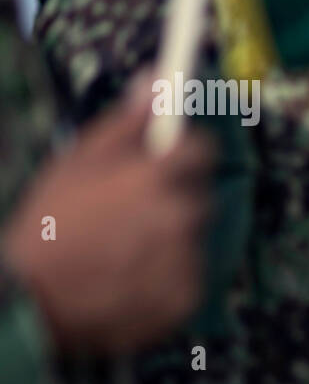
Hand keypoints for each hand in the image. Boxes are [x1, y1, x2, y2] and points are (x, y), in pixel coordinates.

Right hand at [1, 73, 214, 353]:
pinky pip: (188, 275)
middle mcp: (180, 216)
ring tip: (122, 249)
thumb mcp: (75, 163)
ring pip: (191, 236)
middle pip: (197, 194)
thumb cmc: (47, 226)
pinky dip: (168, 275)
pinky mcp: (188, 296)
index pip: (201, 149)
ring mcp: (187, 259)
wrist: (33, 303)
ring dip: (169, 238)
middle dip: (172, 197)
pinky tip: (130, 277)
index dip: (182, 153)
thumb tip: (157, 80)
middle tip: (128, 213)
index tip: (165, 160)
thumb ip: (125, 124)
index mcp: (155, 178)